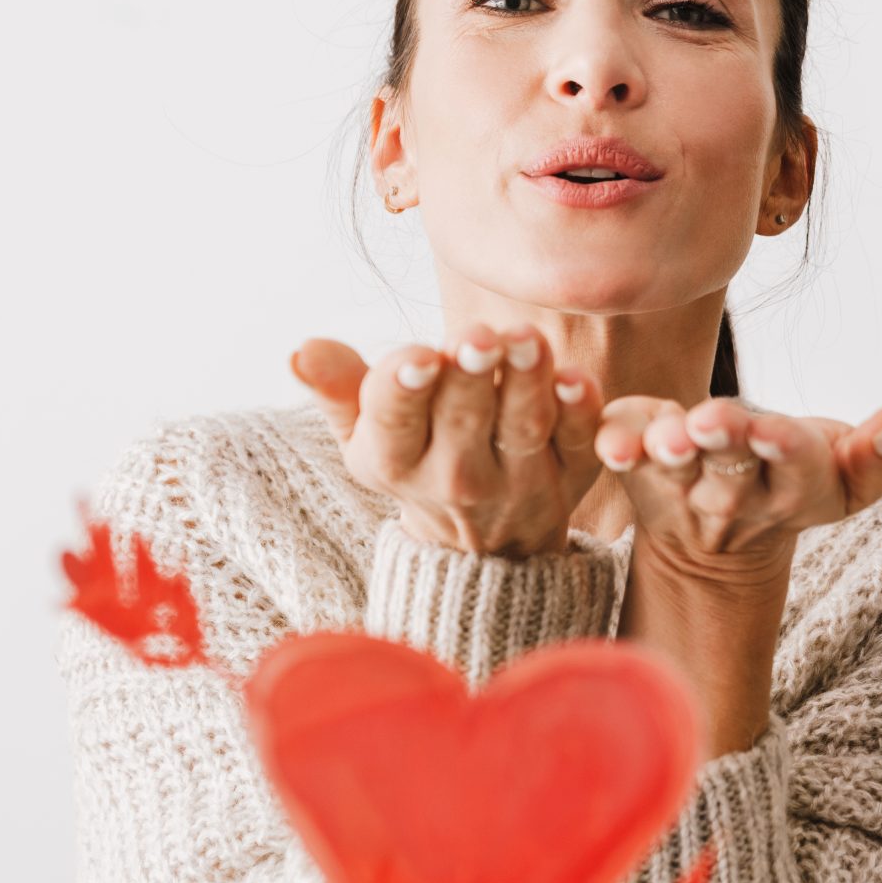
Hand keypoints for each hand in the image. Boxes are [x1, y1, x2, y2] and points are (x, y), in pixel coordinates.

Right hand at [288, 324, 606, 558]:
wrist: (481, 546)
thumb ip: (338, 389)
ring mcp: (519, 482)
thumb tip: (300, 350)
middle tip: (479, 335)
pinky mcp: (572, 476)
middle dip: (470, 375)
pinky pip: (578, 444)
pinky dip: (581, 414)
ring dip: (526, 383)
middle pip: (463, 418)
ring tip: (527, 339)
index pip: (394, 420)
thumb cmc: (413, 457)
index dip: (405, 387)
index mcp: (394, 460)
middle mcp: (456, 479)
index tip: (421, 355)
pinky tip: (577, 379)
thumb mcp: (365, 434)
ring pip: (522, 427)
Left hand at [596, 396, 881, 581]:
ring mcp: (679, 482)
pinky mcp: (635, 464)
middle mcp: (732, 494)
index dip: (784, 449)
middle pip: (729, 466)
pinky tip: (606, 432)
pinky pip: (621, 448)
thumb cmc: (795, 481)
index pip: (793, 467)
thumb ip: (881, 459)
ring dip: (664, 447)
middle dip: (721, 441)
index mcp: (792, 488)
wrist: (722, 543)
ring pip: (671, 466)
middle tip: (708, 423)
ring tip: (664, 436)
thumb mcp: (848, 479)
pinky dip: (612, 436)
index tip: (772, 432)